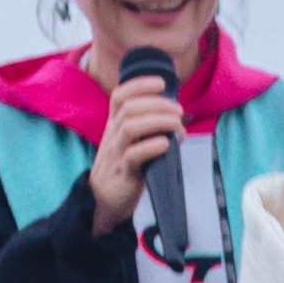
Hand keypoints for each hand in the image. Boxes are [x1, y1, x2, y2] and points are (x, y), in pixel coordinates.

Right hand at [89, 68, 186, 228]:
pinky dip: (152, 147)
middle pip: (129, 108)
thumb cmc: (124, 168)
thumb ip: (145, 127)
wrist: (104, 200)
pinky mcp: (123, 172)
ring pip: (131, 127)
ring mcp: (117, 152)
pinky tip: (167, 145)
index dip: (139, 84)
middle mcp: (113, 134)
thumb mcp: (130, 142)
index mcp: (115, 124)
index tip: (161, 82)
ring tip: (178, 127)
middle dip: (158, 104)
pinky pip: (134, 155)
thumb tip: (175, 115)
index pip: (119, 95)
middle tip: (179, 111)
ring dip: (159, 122)